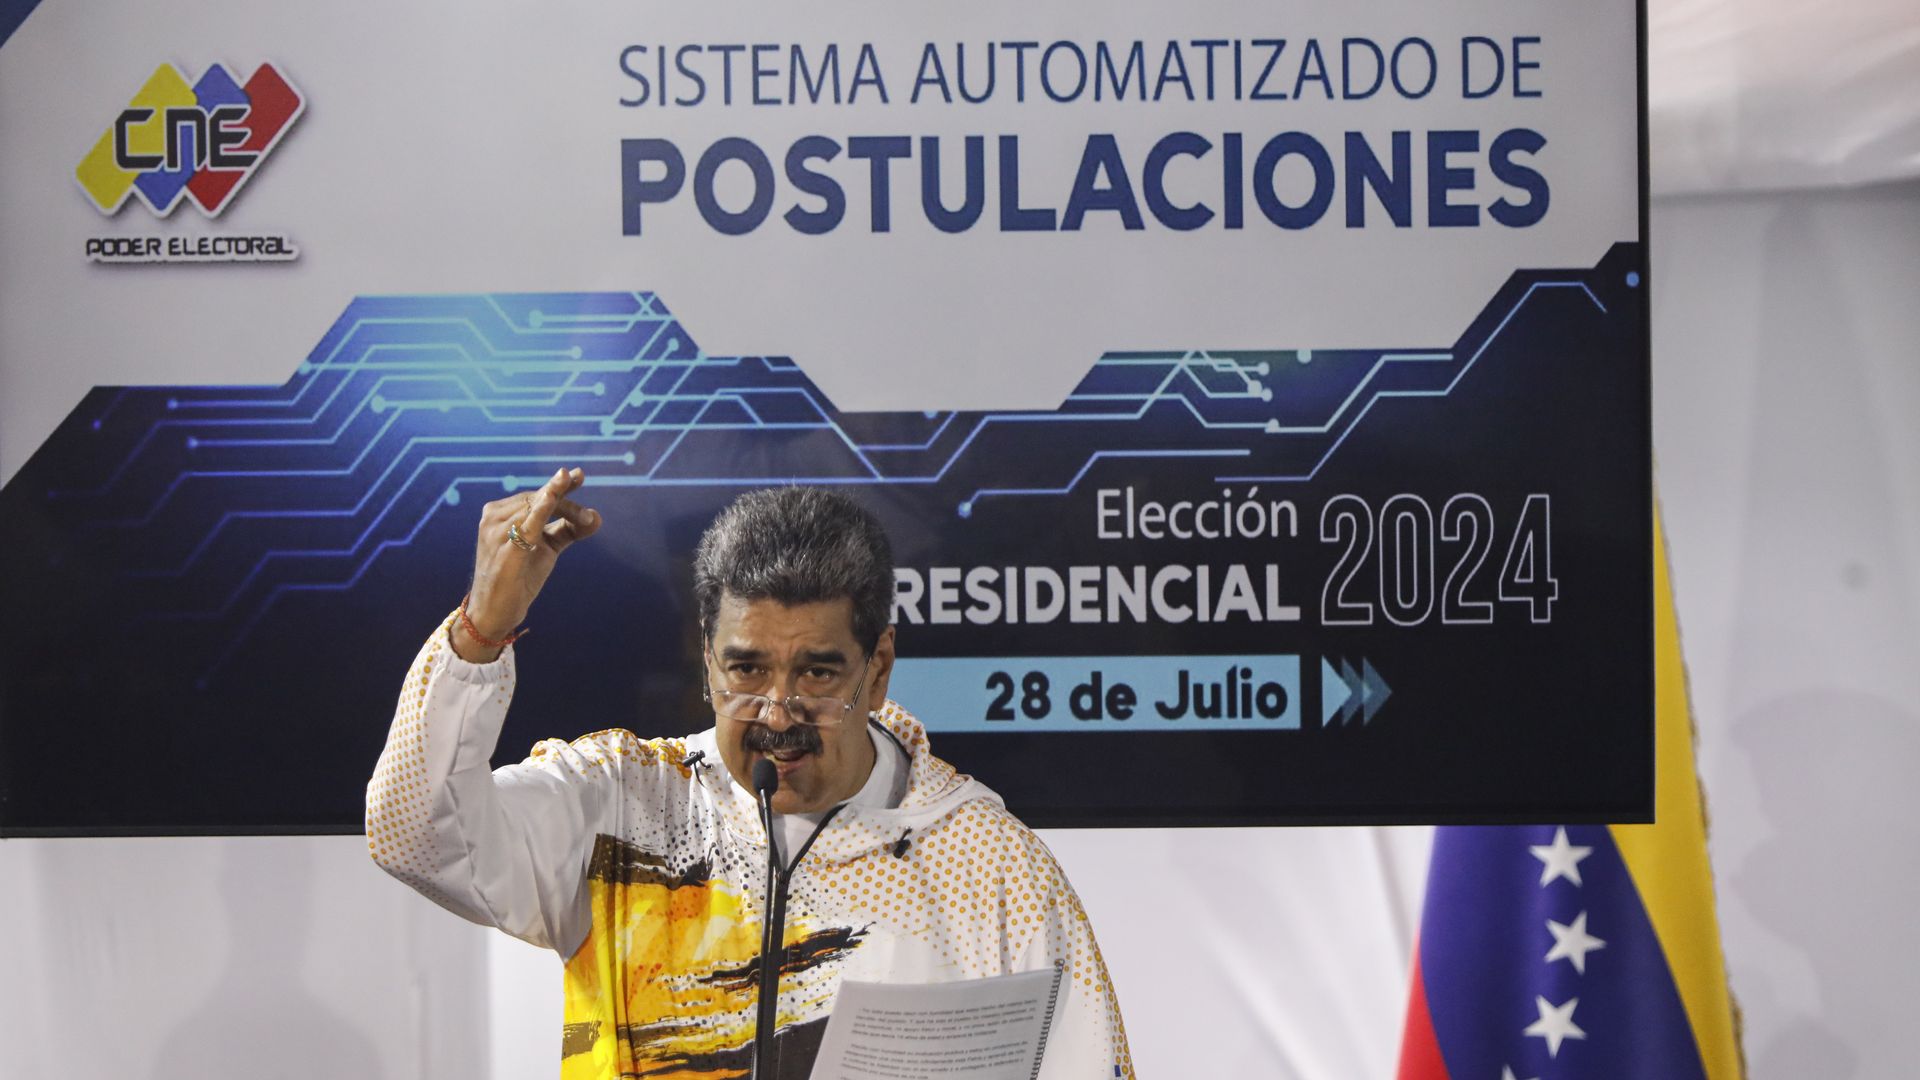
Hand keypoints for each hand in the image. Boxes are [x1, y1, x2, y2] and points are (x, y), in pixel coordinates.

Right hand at [453, 467, 601, 660]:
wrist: (496, 611)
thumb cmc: (519, 576)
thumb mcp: (546, 548)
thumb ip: (567, 530)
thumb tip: (596, 517)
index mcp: (502, 513)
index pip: (535, 494)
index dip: (558, 485)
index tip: (579, 475)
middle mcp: (495, 516)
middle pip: (538, 499)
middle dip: (567, 503)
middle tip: (589, 516)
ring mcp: (496, 530)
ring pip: (537, 508)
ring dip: (566, 510)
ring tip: (587, 519)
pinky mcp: (504, 548)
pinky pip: (525, 524)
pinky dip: (540, 510)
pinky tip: (553, 497)